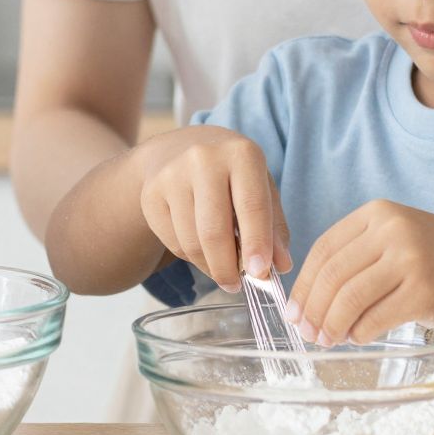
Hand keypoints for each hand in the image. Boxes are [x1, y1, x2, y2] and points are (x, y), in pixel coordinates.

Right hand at [132, 125, 290, 290]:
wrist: (179, 149)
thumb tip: (282, 266)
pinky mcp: (151, 194)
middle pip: (214, 231)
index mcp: (241, 154)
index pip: (251, 206)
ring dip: (209, 266)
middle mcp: (203, 159)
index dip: (257, 244)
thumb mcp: (261, 187)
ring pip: (191, 242)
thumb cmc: (231, 173)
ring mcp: (172, 175)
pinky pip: (173, 242)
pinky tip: (200, 247)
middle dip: (227, 268)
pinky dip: (190, 256)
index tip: (260, 274)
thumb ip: (274, 227)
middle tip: (236, 285)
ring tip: (221, 268)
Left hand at [285, 199, 433, 345]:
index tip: (293, 310)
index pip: (324, 249)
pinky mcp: (424, 290)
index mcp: (377, 214)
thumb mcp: (394, 239)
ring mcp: (410, 259)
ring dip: (333, 324)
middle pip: (333, 274)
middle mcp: (392, 231)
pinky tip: (356, 338)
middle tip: (306, 332)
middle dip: (313, 309)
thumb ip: (356, 257)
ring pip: (351, 297)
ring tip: (327, 340)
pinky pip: (377, 317)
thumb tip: (308, 302)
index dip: (304, 284)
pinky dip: (360, 332)